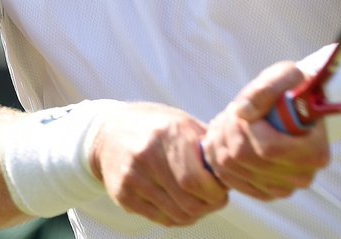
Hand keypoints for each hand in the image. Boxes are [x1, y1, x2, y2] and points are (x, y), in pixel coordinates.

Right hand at [89, 102, 228, 226]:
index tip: (223, 191)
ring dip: (195, 214)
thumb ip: (206, 144)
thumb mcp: (181, 123)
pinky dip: (177, 218)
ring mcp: (132, 177)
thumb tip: (233, 167)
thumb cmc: (155, 126)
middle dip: (209, 205)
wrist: (108, 132)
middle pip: (188, 200)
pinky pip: (159, 219)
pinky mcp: (123, 195)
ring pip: (176, 214)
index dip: (215, 192)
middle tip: (216, 200)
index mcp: (168, 134)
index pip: (196, 180)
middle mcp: (147, 156)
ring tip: (200, 203)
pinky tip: (181, 206)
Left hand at [201, 61, 331, 199]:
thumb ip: (266, 90)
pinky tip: (224, 139)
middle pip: (246, 158)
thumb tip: (241, 113)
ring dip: (221, 140)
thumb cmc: (295, 88)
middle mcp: (302, 176)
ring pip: (232, 168)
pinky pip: (230, 179)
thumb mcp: (285, 75)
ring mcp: (284, 187)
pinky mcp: (266, 192)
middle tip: (230, 112)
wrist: (299, 106)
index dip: (246, 127)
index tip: (241, 108)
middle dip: (229, 130)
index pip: (268, 148)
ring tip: (227, 122)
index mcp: (314, 151)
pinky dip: (219, 157)